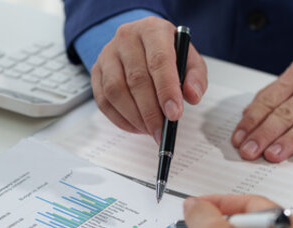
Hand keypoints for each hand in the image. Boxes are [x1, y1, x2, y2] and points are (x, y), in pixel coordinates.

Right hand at [90, 17, 207, 141]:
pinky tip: (136, 126)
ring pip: (115, 91)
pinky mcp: (96, 71)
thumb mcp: (189, 59)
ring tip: (150, 130)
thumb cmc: (167, 52)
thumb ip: (195, 77)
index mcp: (153, 30)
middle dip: (151, 112)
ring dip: (134, 117)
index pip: (158, 60)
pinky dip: (120, 119)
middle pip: (136, 79)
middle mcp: (127, 38)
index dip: (166, 90)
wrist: (143, 42)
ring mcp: (108, 54)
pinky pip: (103, 100)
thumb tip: (192, 96)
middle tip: (162, 131)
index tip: (174, 114)